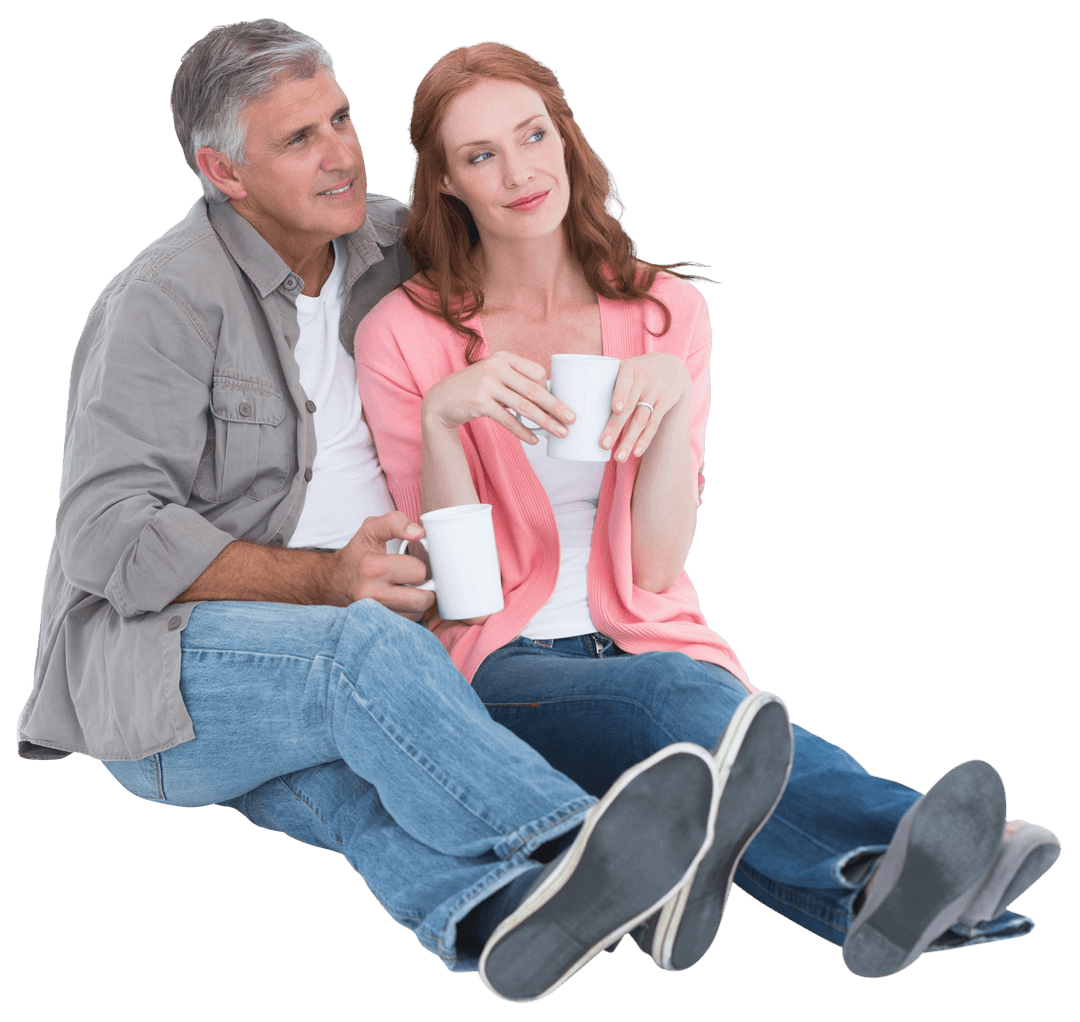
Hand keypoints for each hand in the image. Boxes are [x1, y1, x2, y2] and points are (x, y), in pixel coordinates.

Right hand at [331, 511, 435, 617]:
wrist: (332, 582)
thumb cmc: (356, 554)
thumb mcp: (370, 529)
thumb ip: (395, 522)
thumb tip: (419, 532)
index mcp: (373, 567)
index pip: (418, 571)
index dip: (421, 566)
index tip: (417, 565)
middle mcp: (372, 593)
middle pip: (422, 598)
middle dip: (424, 587)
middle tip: (415, 578)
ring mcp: (374, 612)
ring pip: (416, 613)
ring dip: (418, 601)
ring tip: (408, 589)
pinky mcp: (375, 624)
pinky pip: (407, 622)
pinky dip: (410, 612)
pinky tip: (401, 600)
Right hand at [422, 351, 575, 443]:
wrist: (442, 399)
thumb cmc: (475, 388)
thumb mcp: (494, 375)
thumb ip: (516, 380)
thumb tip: (549, 396)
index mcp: (504, 358)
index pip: (537, 372)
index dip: (549, 388)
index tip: (557, 402)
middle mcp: (496, 368)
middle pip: (534, 390)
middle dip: (556, 406)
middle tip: (573, 419)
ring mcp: (487, 385)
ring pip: (524, 407)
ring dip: (545, 422)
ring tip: (560, 433)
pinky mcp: (479, 403)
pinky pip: (508, 421)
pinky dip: (523, 432)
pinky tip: (534, 440)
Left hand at [600, 353, 691, 462]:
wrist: (673, 365)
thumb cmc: (638, 370)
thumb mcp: (627, 367)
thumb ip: (609, 381)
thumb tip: (579, 406)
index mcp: (628, 368)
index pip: (624, 381)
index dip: (620, 394)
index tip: (616, 409)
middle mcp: (643, 379)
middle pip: (629, 406)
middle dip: (616, 427)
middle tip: (604, 445)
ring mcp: (655, 392)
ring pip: (641, 419)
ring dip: (629, 440)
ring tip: (619, 457)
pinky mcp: (665, 403)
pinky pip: (654, 424)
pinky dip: (645, 439)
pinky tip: (636, 452)